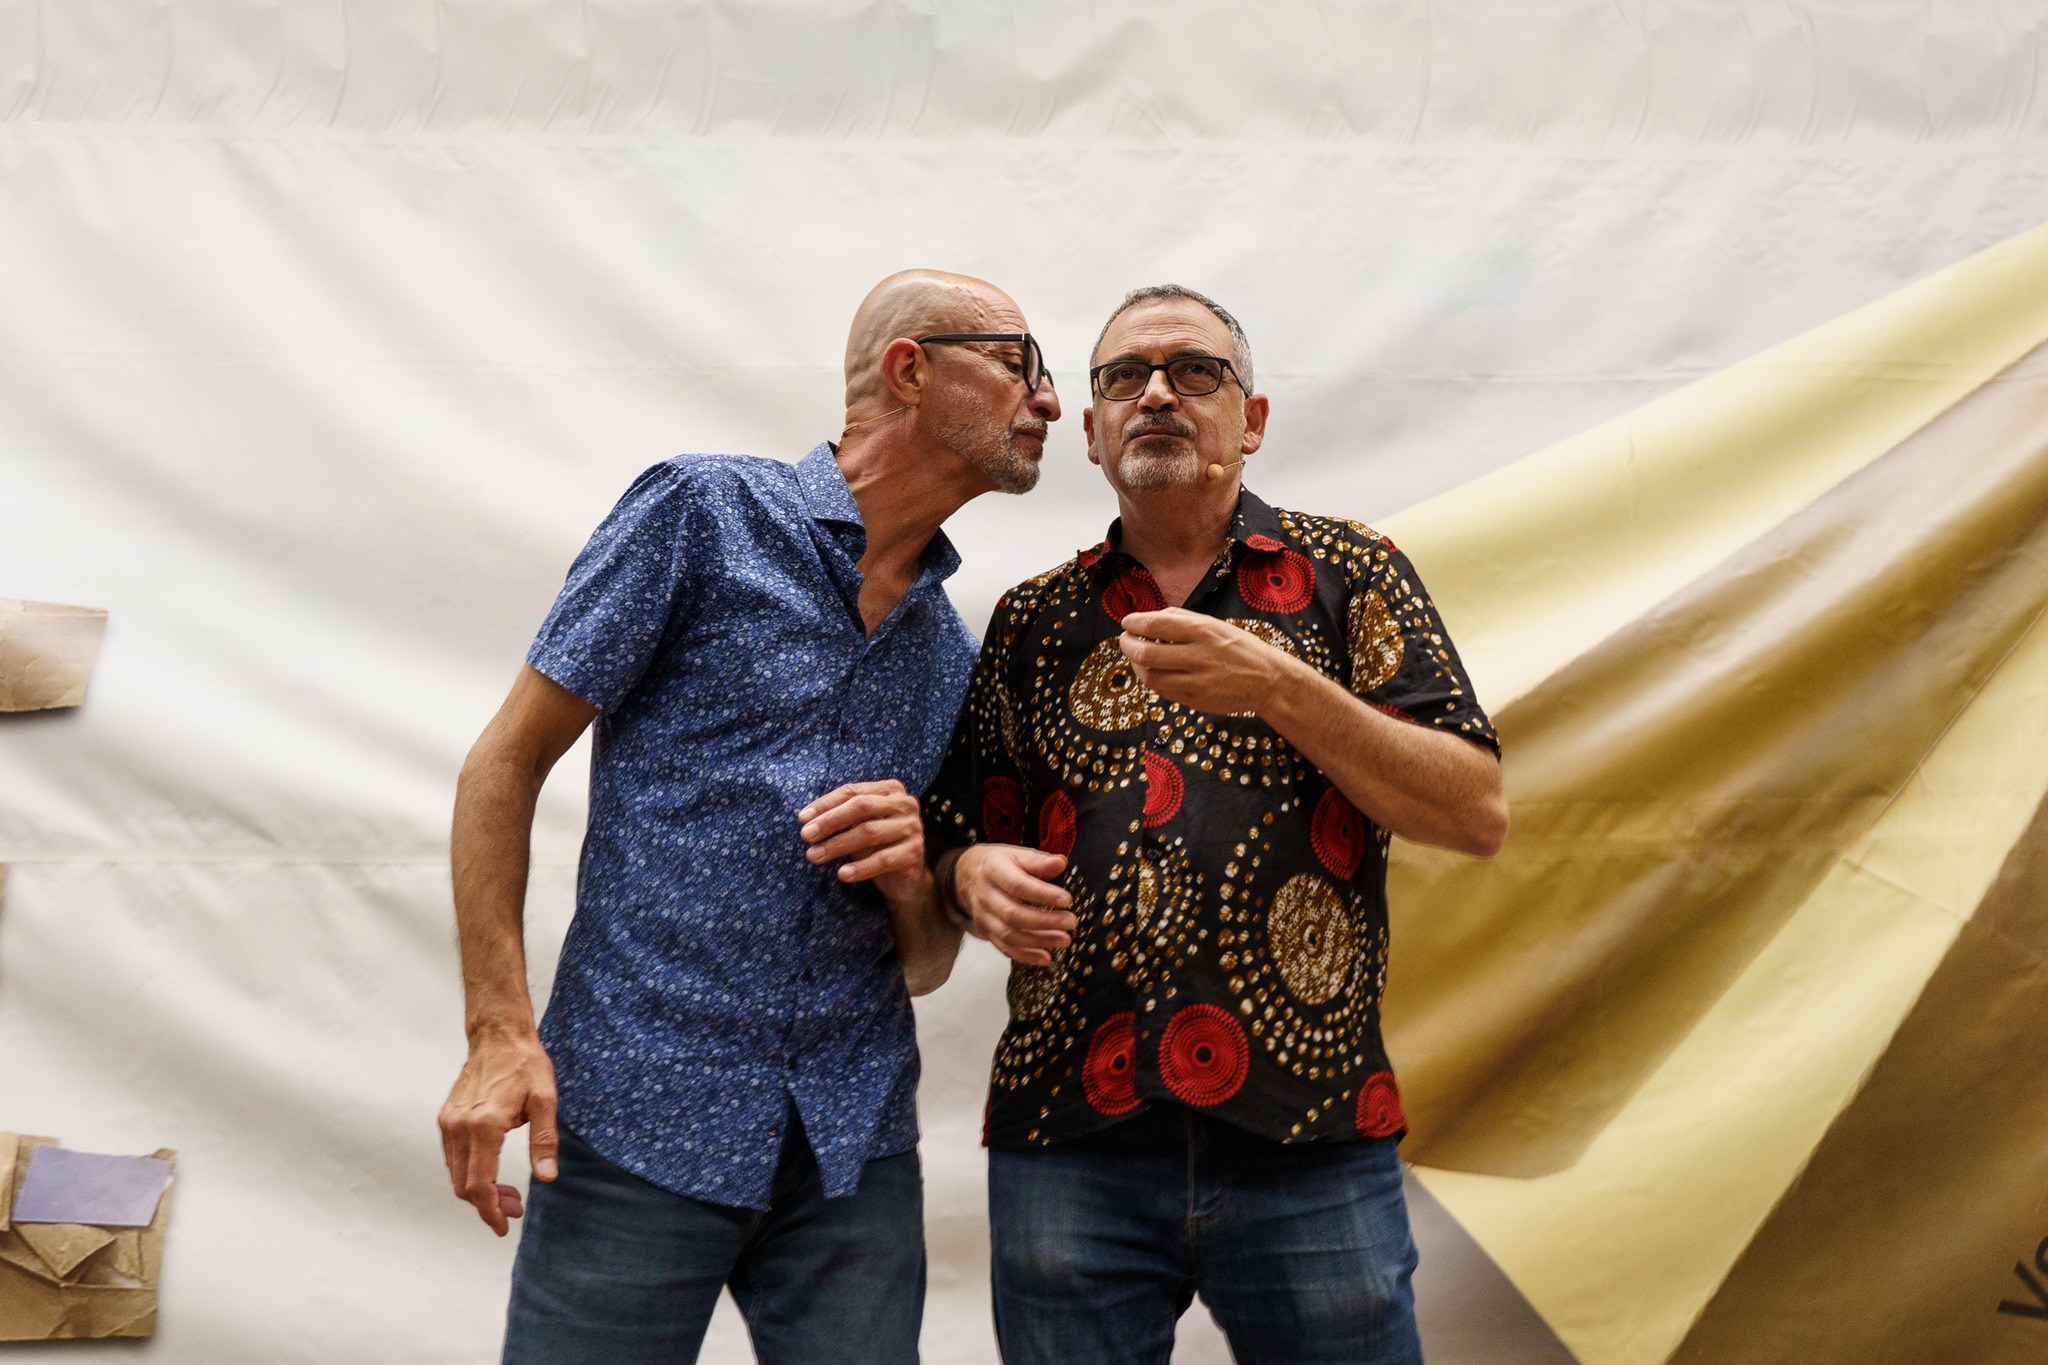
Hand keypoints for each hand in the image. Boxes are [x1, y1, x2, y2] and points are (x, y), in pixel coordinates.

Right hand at [437, 1026, 558, 1235]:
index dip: (491, 1212)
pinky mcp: (445, 1119)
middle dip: (489, 1205)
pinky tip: (491, 1171)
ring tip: (509, 1194)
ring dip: (479, 1192)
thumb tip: (546, 1177)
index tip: (505, 1227)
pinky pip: (452, 1159)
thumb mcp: (546, 1099)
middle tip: (516, 1208)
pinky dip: (469, 1174)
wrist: (498, 1036)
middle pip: (464, 1186)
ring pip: (455, 1175)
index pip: (479, 1185)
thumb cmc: (525, 1065)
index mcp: (484, 1125)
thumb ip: (544, 1140)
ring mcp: (448, 1123)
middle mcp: (459, 1127)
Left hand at [801, 779, 926, 905]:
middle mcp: (905, 804)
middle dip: (830, 821)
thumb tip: (807, 819)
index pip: (853, 791)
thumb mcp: (858, 827)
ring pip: (869, 832)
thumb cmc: (877, 846)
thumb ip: (840, 819)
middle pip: (862, 806)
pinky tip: (842, 874)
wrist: (905, 878)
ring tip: (814, 856)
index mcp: (890, 790)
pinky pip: (883, 859)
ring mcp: (912, 827)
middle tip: (806, 835)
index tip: (802, 819)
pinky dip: (860, 868)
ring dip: (837, 845)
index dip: (825, 804)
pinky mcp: (915, 853)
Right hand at [953, 844, 1076, 965]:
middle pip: (1013, 914)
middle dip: (1045, 921)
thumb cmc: (996, 864)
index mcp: (994, 871)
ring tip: (1064, 940)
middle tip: (1070, 922)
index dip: (1043, 894)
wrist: (964, 876)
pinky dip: (1025, 956)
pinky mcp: (986, 932)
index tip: (1067, 900)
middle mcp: (986, 896)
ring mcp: (984, 917)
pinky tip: (1045, 957)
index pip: (1018, 885)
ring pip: (1009, 935)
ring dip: (1039, 941)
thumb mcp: (1014, 854)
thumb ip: (1038, 861)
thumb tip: (1060, 863)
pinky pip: (1004, 948)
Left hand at [1118, 608, 1294, 715]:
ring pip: (1150, 676)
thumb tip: (1150, 617)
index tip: (1127, 622)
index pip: (1156, 623)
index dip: (1134, 623)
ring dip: (1135, 665)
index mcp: (1204, 631)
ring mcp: (1197, 681)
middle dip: (1127, 645)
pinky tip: (1152, 671)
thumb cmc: (1240, 648)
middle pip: (1146, 653)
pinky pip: (1162, 690)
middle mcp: (1199, 656)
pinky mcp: (1196, 701)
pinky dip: (1151, 679)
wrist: (1267, 680)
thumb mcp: (1216, 624)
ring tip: (1136, 657)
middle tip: (1124, 640)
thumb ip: (1183, 619)